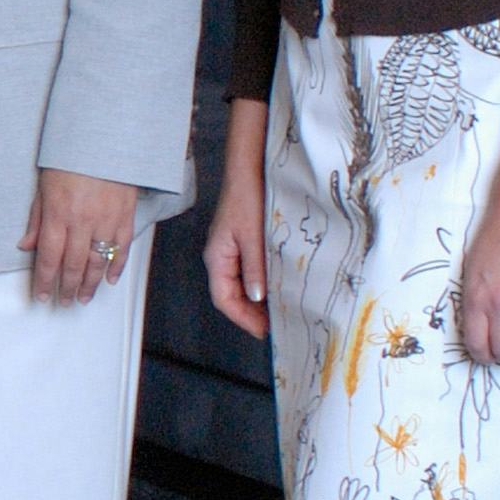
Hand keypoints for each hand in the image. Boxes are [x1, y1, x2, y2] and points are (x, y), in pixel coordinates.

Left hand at [20, 169, 141, 305]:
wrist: (105, 141)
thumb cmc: (70, 160)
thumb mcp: (44, 187)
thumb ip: (36, 219)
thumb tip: (26, 246)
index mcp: (58, 214)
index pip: (49, 257)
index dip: (45, 281)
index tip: (42, 296)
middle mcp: (83, 221)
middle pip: (74, 264)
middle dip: (67, 287)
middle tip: (64, 302)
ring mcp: (107, 220)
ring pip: (99, 262)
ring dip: (91, 284)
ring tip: (84, 298)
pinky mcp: (125, 216)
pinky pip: (122, 248)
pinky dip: (116, 266)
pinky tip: (110, 280)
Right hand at [205, 101, 269, 340]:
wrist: (249, 167)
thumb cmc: (246, 195)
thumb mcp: (253, 235)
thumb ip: (255, 267)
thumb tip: (258, 297)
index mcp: (217, 257)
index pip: (224, 299)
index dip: (243, 319)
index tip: (264, 332)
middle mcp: (222, 257)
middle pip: (232, 296)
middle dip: (252, 314)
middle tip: (277, 326)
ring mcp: (233, 251)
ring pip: (242, 286)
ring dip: (259, 300)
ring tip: (282, 310)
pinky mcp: (245, 243)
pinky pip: (251, 272)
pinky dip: (264, 284)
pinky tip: (281, 286)